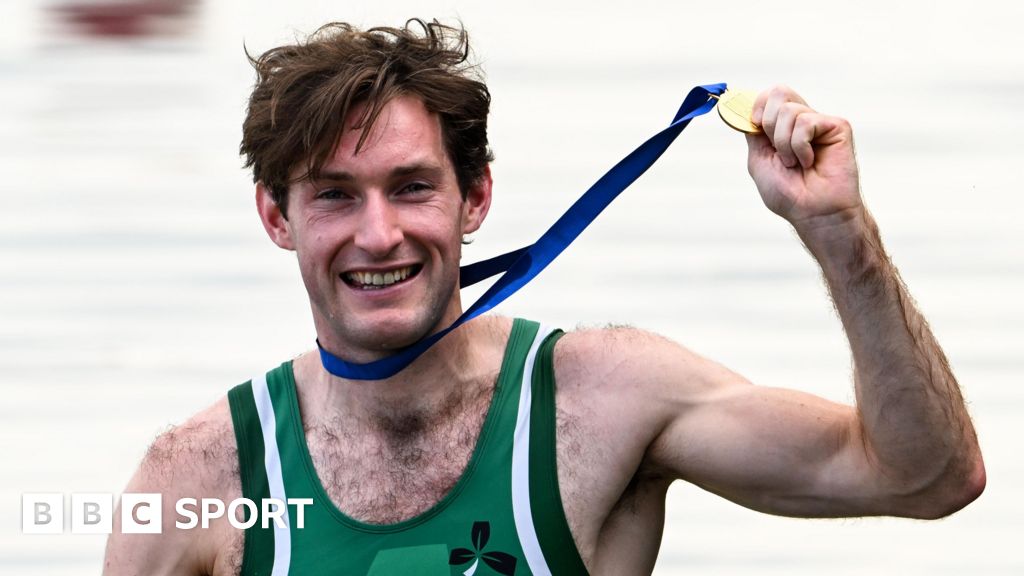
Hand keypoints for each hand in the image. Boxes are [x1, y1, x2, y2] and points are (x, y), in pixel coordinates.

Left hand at [746, 86, 861, 232]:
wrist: (814, 213)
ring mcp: (820, 122)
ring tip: (795, 163)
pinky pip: (806, 122)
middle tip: (777, 150)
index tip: (756, 126)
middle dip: (769, 124)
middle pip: (778, 92)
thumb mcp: (759, 161)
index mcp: (782, 128)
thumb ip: (753, 134)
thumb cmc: (789, 194)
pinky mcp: (837, 126)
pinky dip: (800, 147)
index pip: (767, 97)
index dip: (757, 106)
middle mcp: (801, 121)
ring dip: (784, 144)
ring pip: (789, 110)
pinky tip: (810, 162)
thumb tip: (745, 109)